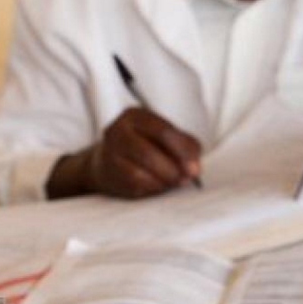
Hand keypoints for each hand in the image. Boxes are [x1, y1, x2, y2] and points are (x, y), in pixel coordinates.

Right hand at [86, 107, 201, 198]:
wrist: (108, 161)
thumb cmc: (145, 146)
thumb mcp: (167, 137)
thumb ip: (186, 146)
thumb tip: (193, 168)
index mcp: (135, 116)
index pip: (163, 132)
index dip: (183, 152)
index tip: (195, 169)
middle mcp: (118, 131)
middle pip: (148, 153)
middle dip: (172, 170)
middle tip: (184, 179)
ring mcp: (109, 153)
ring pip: (139, 173)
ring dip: (162, 181)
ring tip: (171, 182)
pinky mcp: (108, 174)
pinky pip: (133, 185)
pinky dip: (151, 188)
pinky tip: (157, 185)